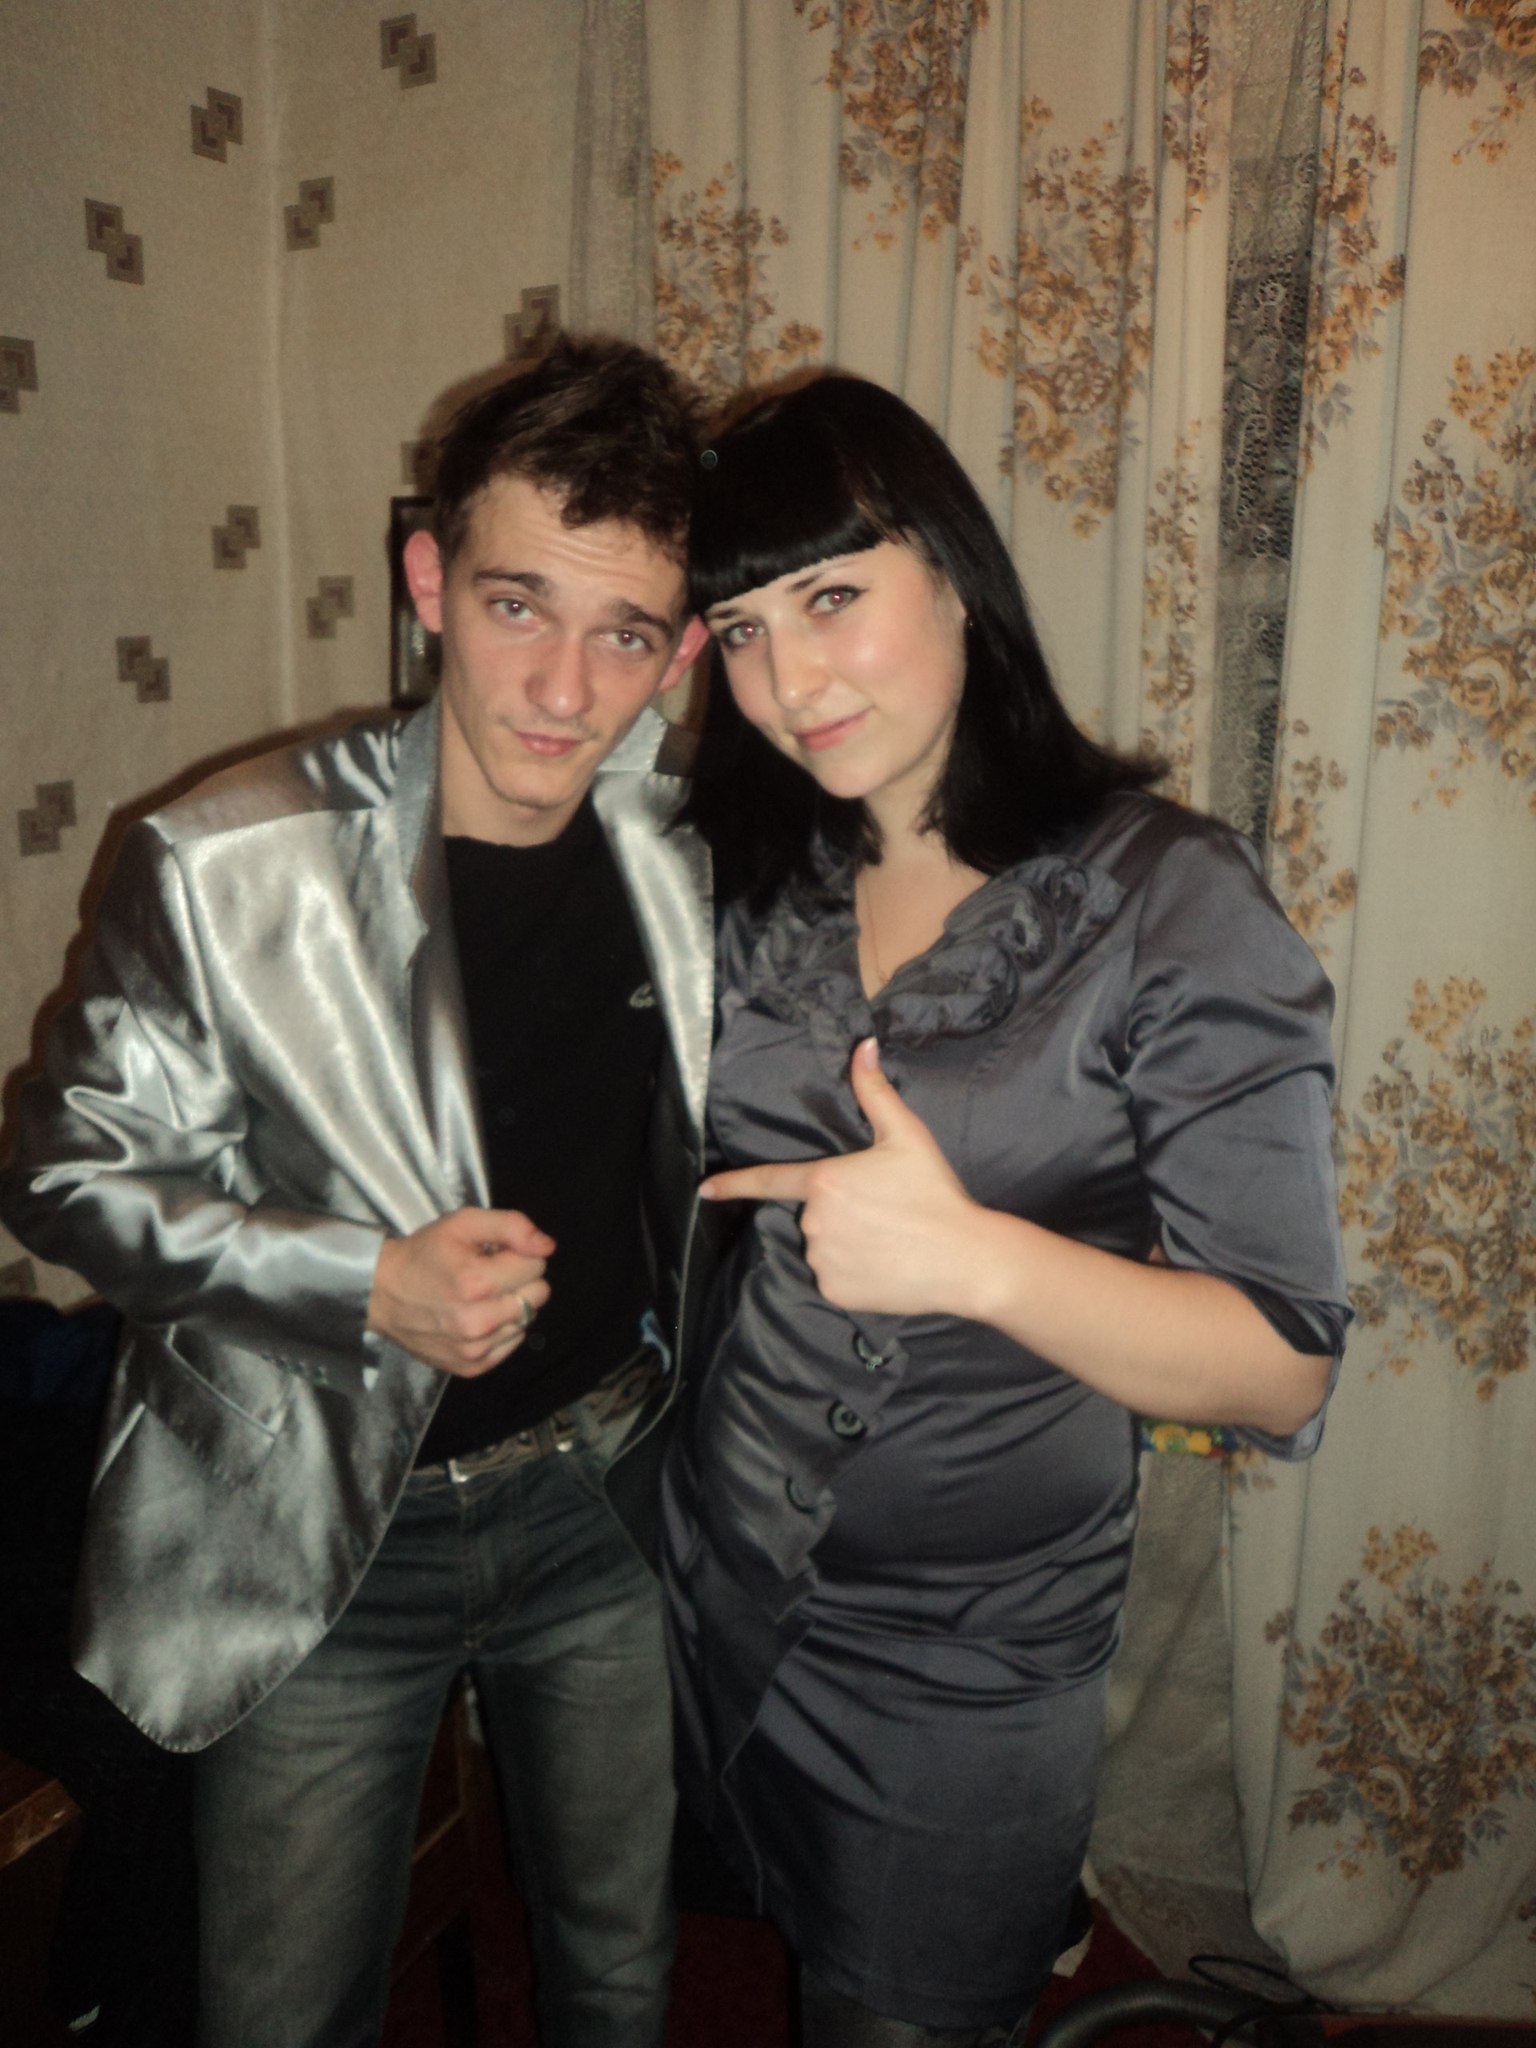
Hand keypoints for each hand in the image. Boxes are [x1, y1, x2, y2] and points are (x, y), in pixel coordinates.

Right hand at [367, 1207, 553, 1376]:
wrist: (381, 1293)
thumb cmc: (424, 1254)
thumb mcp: (462, 1223)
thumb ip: (511, 1226)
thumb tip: (547, 1246)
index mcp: (478, 1282)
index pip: (536, 1265)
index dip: (519, 1254)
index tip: (495, 1254)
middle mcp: (479, 1322)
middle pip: (538, 1295)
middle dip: (519, 1279)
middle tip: (490, 1274)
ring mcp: (475, 1349)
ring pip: (527, 1320)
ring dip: (510, 1305)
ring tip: (480, 1296)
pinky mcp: (471, 1367)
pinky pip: (512, 1344)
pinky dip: (501, 1329)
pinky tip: (478, 1316)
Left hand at [701, 1038, 978, 1316]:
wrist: (965, 1258)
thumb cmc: (935, 1194)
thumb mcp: (906, 1136)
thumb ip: (875, 1092)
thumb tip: (862, 1046)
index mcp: (825, 1181)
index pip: (769, 1180)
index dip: (734, 1185)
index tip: (705, 1191)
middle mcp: (814, 1223)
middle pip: (815, 1214)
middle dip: (841, 1211)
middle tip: (885, 1213)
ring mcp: (822, 1260)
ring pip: (824, 1247)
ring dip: (847, 1243)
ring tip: (890, 1241)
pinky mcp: (835, 1291)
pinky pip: (835, 1277)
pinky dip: (854, 1273)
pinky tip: (886, 1266)